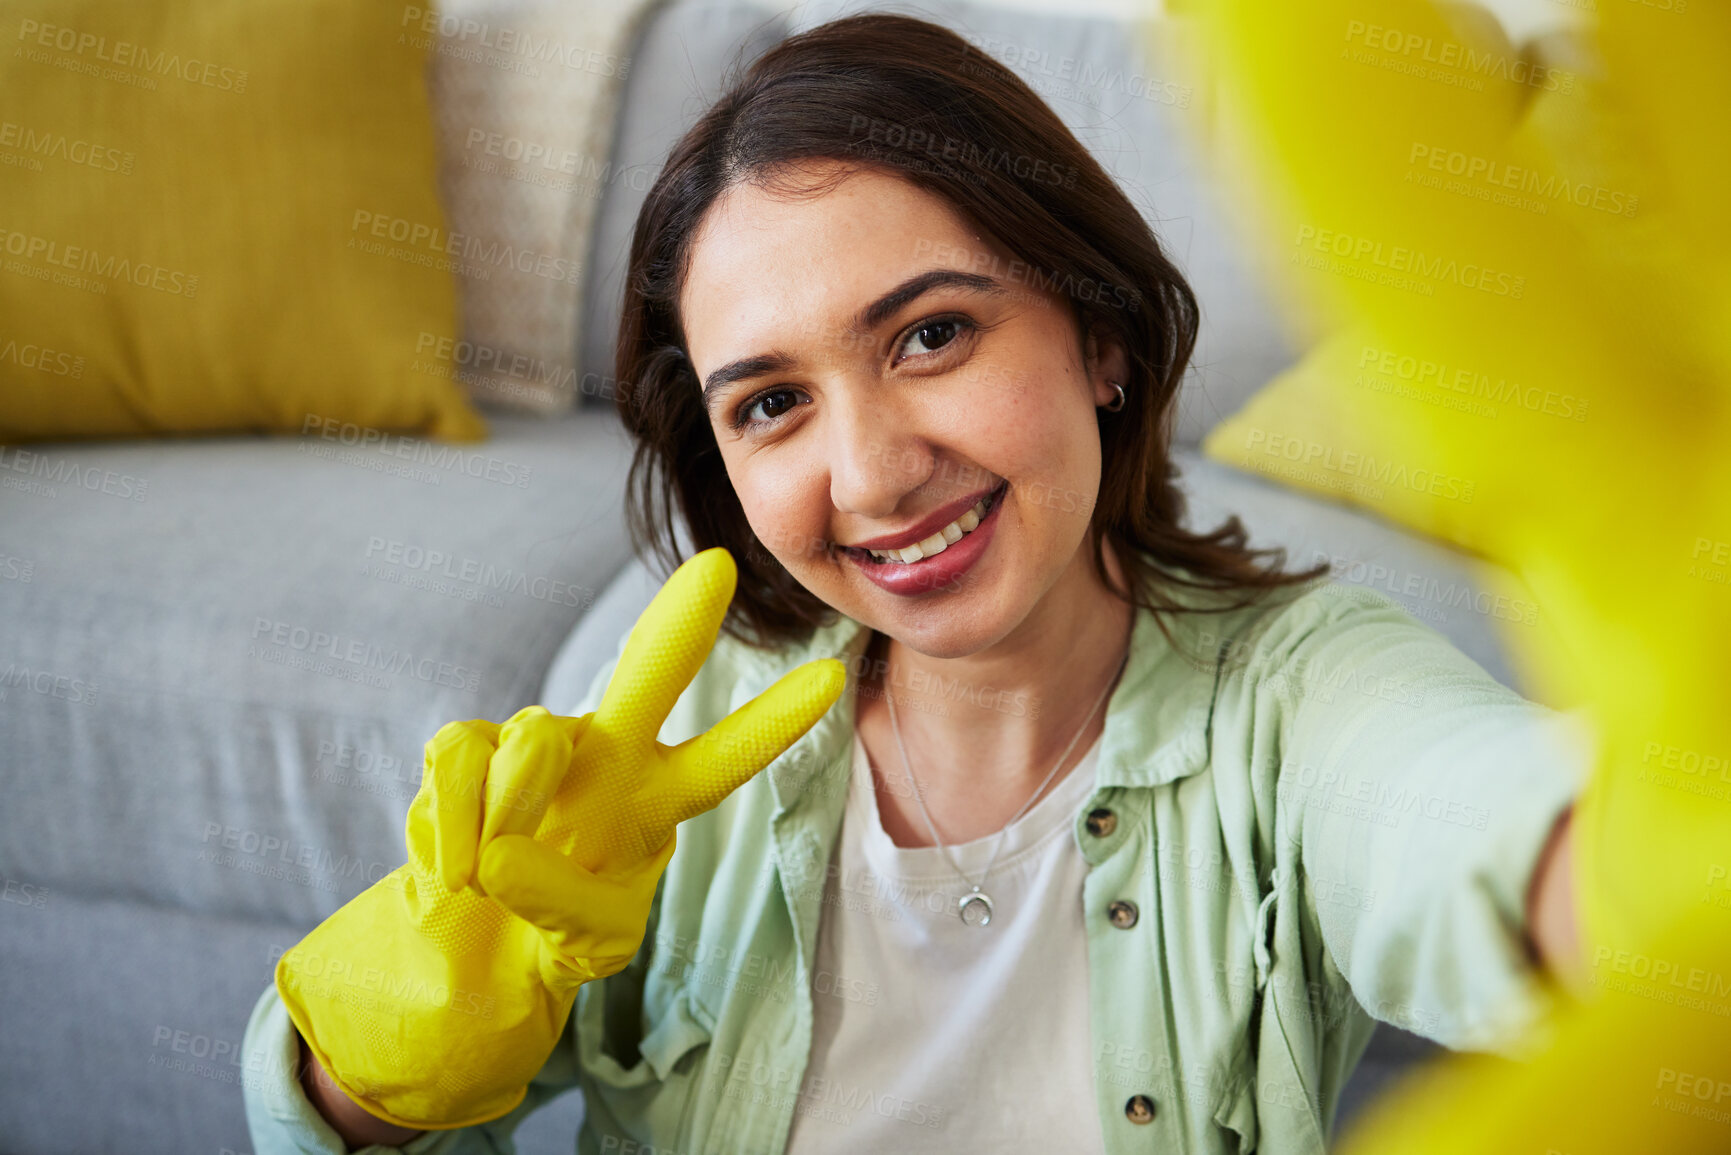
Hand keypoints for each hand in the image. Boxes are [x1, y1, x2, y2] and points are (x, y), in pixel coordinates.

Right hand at [276, 548, 845, 1127]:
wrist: (473, 945)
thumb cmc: (553, 935)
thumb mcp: (589, 945)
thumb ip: (563, 903)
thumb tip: (501, 853)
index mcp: (660, 798)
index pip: (727, 758)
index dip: (773, 720)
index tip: (834, 675)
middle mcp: (609, 751)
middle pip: (650, 675)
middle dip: (680, 623)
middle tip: (716, 570)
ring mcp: (539, 740)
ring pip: (533, 741)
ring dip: (510, 811)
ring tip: (486, 876)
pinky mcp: (467, 745)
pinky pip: (459, 761)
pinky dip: (450, 824)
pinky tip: (452, 867)